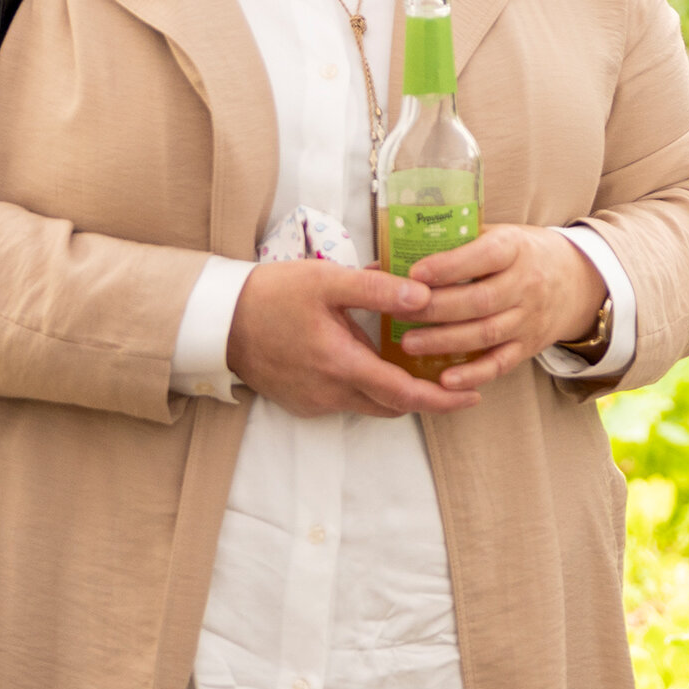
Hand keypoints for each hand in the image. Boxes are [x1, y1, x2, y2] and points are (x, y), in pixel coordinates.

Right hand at [230, 261, 475, 417]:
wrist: (218, 321)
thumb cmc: (271, 295)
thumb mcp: (326, 282)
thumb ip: (377, 290)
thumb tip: (424, 295)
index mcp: (340, 365)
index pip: (403, 394)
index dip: (441, 399)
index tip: (471, 396)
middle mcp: (330, 393)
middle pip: (391, 406)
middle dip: (426, 399)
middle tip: (456, 382)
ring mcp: (313, 401)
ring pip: (369, 405)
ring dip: (396, 392)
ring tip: (420, 368)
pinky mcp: (301, 401)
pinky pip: (345, 401)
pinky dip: (368, 389)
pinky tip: (375, 362)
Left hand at [396, 225, 607, 389]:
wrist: (578, 280)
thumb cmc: (523, 253)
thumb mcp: (501, 234)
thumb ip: (460, 241)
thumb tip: (398, 250)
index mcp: (516, 248)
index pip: (484, 256)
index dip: (449, 266)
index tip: (415, 273)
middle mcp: (527, 284)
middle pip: (479, 300)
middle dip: (435, 308)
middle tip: (398, 312)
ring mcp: (529, 318)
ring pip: (485, 333)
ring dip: (444, 341)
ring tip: (408, 343)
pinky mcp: (529, 346)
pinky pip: (500, 364)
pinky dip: (472, 374)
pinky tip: (444, 380)